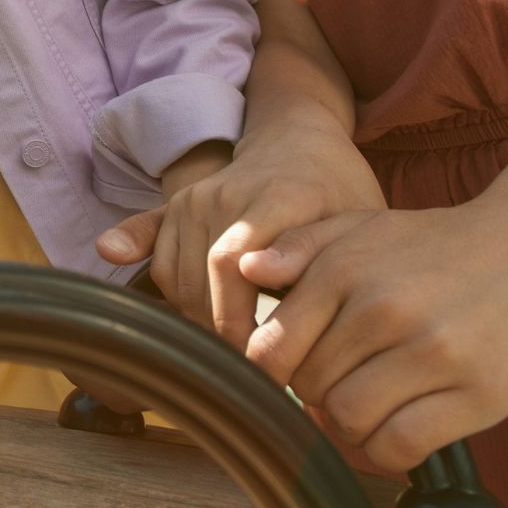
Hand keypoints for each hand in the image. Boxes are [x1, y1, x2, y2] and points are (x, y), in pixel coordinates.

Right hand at [93, 124, 383, 347]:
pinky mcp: (175, 206)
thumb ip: (327, 273)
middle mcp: (227, 193)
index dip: (233, 319)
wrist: (298, 138)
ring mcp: (196, 198)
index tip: (255, 361)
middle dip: (218, 333)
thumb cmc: (336, 192)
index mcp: (279, 197)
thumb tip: (302, 332)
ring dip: (197, 320)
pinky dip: (160, 293)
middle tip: (248, 369)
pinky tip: (152, 315)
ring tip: (231, 344)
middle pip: (201, 279)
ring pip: (176, 279)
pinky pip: (154, 256)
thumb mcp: (355, 225)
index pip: (231, 262)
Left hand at [240, 196, 507, 471]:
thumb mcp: (365, 227)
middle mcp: (383, 309)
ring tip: (379, 400)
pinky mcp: (479, 393)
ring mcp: (433, 353)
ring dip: (354, 423)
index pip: (271, 350)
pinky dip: (391, 445)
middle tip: (351, 379)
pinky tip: (407, 421)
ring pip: (349, 422)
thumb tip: (246, 272)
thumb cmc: (441, 244)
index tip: (302, 368)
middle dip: (319, 393)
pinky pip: (400, 446)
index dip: (278, 370)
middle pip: (308, 388)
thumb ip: (302, 246)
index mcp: (347, 268)